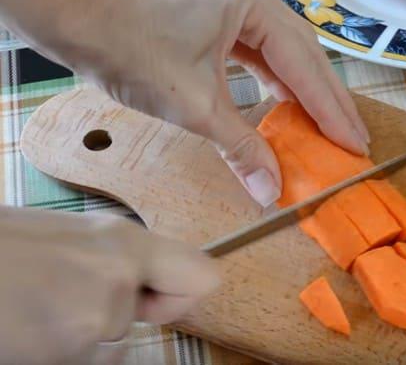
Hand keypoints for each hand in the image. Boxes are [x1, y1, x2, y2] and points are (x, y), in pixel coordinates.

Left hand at [0, 0, 369, 205]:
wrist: (74, 18)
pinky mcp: (222, 5)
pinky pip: (260, 46)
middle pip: (303, 55)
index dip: (331, 110)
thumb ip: (240, 147)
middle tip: (355, 139)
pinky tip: (290, 103)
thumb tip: (271, 189)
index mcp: (254, 2)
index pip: (305, 66)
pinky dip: (275, 77)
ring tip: (331, 126)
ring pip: (284, 51)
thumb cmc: (128, 50)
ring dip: (304, 90)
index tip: (355, 143)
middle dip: (327, 101)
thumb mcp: (193, 106)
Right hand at [0, 206, 219, 363]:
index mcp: (125, 242)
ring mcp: (94, 321)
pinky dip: (59, 350)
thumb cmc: (4, 246)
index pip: (203, 278)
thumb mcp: (71, 236)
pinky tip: (29, 324)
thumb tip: (147, 282)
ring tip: (36, 304)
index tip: (155, 296)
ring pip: (109, 341)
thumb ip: (118, 259)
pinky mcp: (67, 353)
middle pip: (146, 318)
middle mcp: (119, 280)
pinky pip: (84, 358)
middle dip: (117, 314)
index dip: (180, 294)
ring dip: (80, 333)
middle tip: (66, 293)